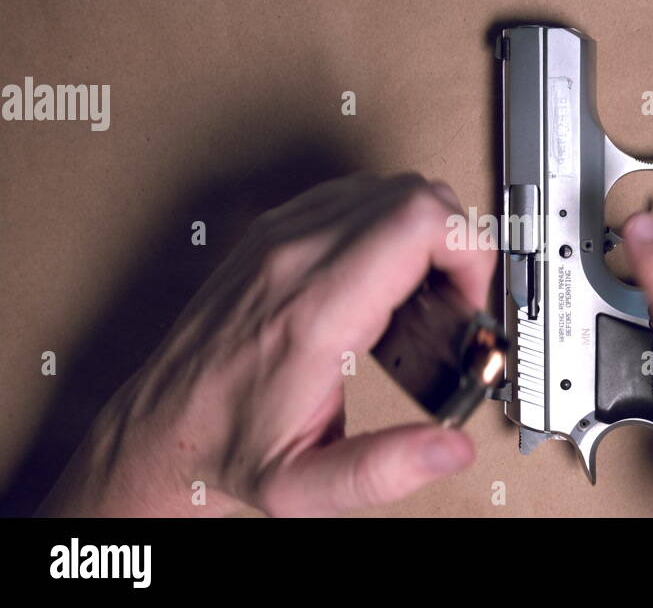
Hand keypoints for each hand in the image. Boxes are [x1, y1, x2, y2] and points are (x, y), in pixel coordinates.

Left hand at [40, 173, 494, 516]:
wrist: (163, 423)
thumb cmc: (228, 444)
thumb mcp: (305, 486)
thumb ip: (384, 470)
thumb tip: (450, 448)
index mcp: (314, 311)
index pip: (418, 224)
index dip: (469, 250)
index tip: (467, 297)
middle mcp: (295, 258)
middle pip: (413, 194)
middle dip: (457, 240)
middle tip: (454, 297)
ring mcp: (280, 237)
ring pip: (386, 186)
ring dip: (424, 230)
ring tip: (422, 291)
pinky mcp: (271, 233)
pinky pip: (353, 195)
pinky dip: (387, 223)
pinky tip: (384, 275)